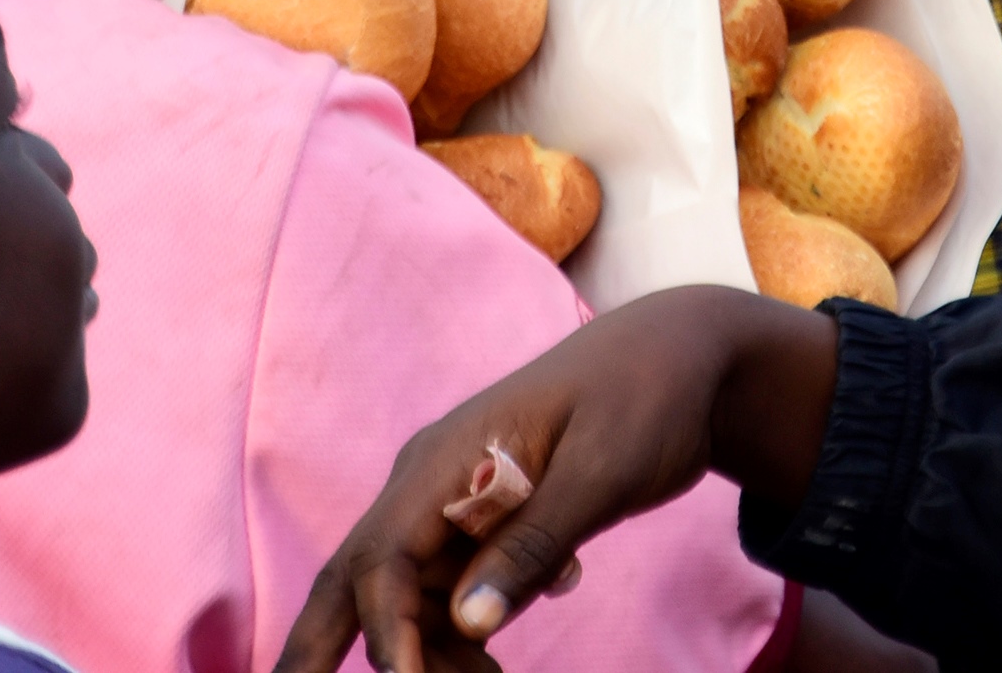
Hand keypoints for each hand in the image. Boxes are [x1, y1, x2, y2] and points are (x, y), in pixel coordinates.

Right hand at [275, 287, 838, 672]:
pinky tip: (495, 660)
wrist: (683, 359)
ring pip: (407, 595)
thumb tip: (468, 623)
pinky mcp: (483, 518)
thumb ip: (534, 543)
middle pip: (358, 572)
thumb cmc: (646, 399)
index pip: (386, 553)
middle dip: (318, 642)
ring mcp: (453, 499)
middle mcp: (432, 478)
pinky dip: (460, 634)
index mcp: (448, 455)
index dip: (386, 626)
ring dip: (423, 652)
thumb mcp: (602, 471)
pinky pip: (449, 589)